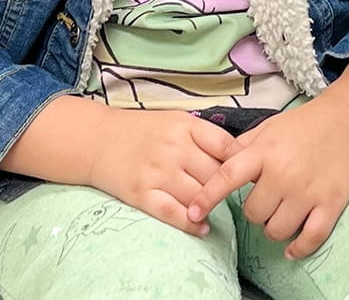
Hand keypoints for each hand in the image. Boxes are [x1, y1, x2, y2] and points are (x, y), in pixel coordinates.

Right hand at [86, 108, 236, 235]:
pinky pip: (172, 213)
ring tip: (216, 210)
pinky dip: (190, 224)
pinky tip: (201, 227)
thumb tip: (240, 156)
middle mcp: (174, 148)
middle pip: (216, 175)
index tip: (251, 174)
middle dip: (227, 188)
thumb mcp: (177, 120)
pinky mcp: (142, 194)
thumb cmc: (142, 131)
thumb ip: (205, 136)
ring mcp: (157, 172)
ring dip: (211, 207)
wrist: (97, 140)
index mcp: (187, 126)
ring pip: (198, 196)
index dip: (243, 163)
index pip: (228, 146)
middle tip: (234, 196)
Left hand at [186, 101, 348, 259]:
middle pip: (254, 213)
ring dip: (274, 228)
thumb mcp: (269, 127)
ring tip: (282, 214)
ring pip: (276, 230)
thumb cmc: (304, 125)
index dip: (208, 197)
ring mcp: (308, 191)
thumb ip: (243, 147)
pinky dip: (299, 248)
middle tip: (267, 199)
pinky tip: (293, 248)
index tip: (194, 212)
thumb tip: (216, 164)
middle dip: (256, 210)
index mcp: (265, 152)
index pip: (228, 177)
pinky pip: (310, 238)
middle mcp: (284, 173)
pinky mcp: (330, 203)